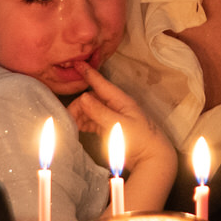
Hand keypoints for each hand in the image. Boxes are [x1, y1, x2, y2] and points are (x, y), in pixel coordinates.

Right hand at [68, 65, 177, 215]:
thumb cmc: (140, 139)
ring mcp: (112, 117)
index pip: (101, 83)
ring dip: (80, 115)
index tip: (76, 62)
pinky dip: (83, 124)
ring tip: (70, 124)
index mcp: (121, 100)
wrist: (153, 158)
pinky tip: (76, 128)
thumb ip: (100, 112)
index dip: (88, 73)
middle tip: (67, 117)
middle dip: (78, 105)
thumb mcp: (119, 125)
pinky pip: (93, 122)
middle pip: (92, 99)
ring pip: (91, 111)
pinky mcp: (109, 129)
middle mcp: (116, 106)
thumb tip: (83, 97)